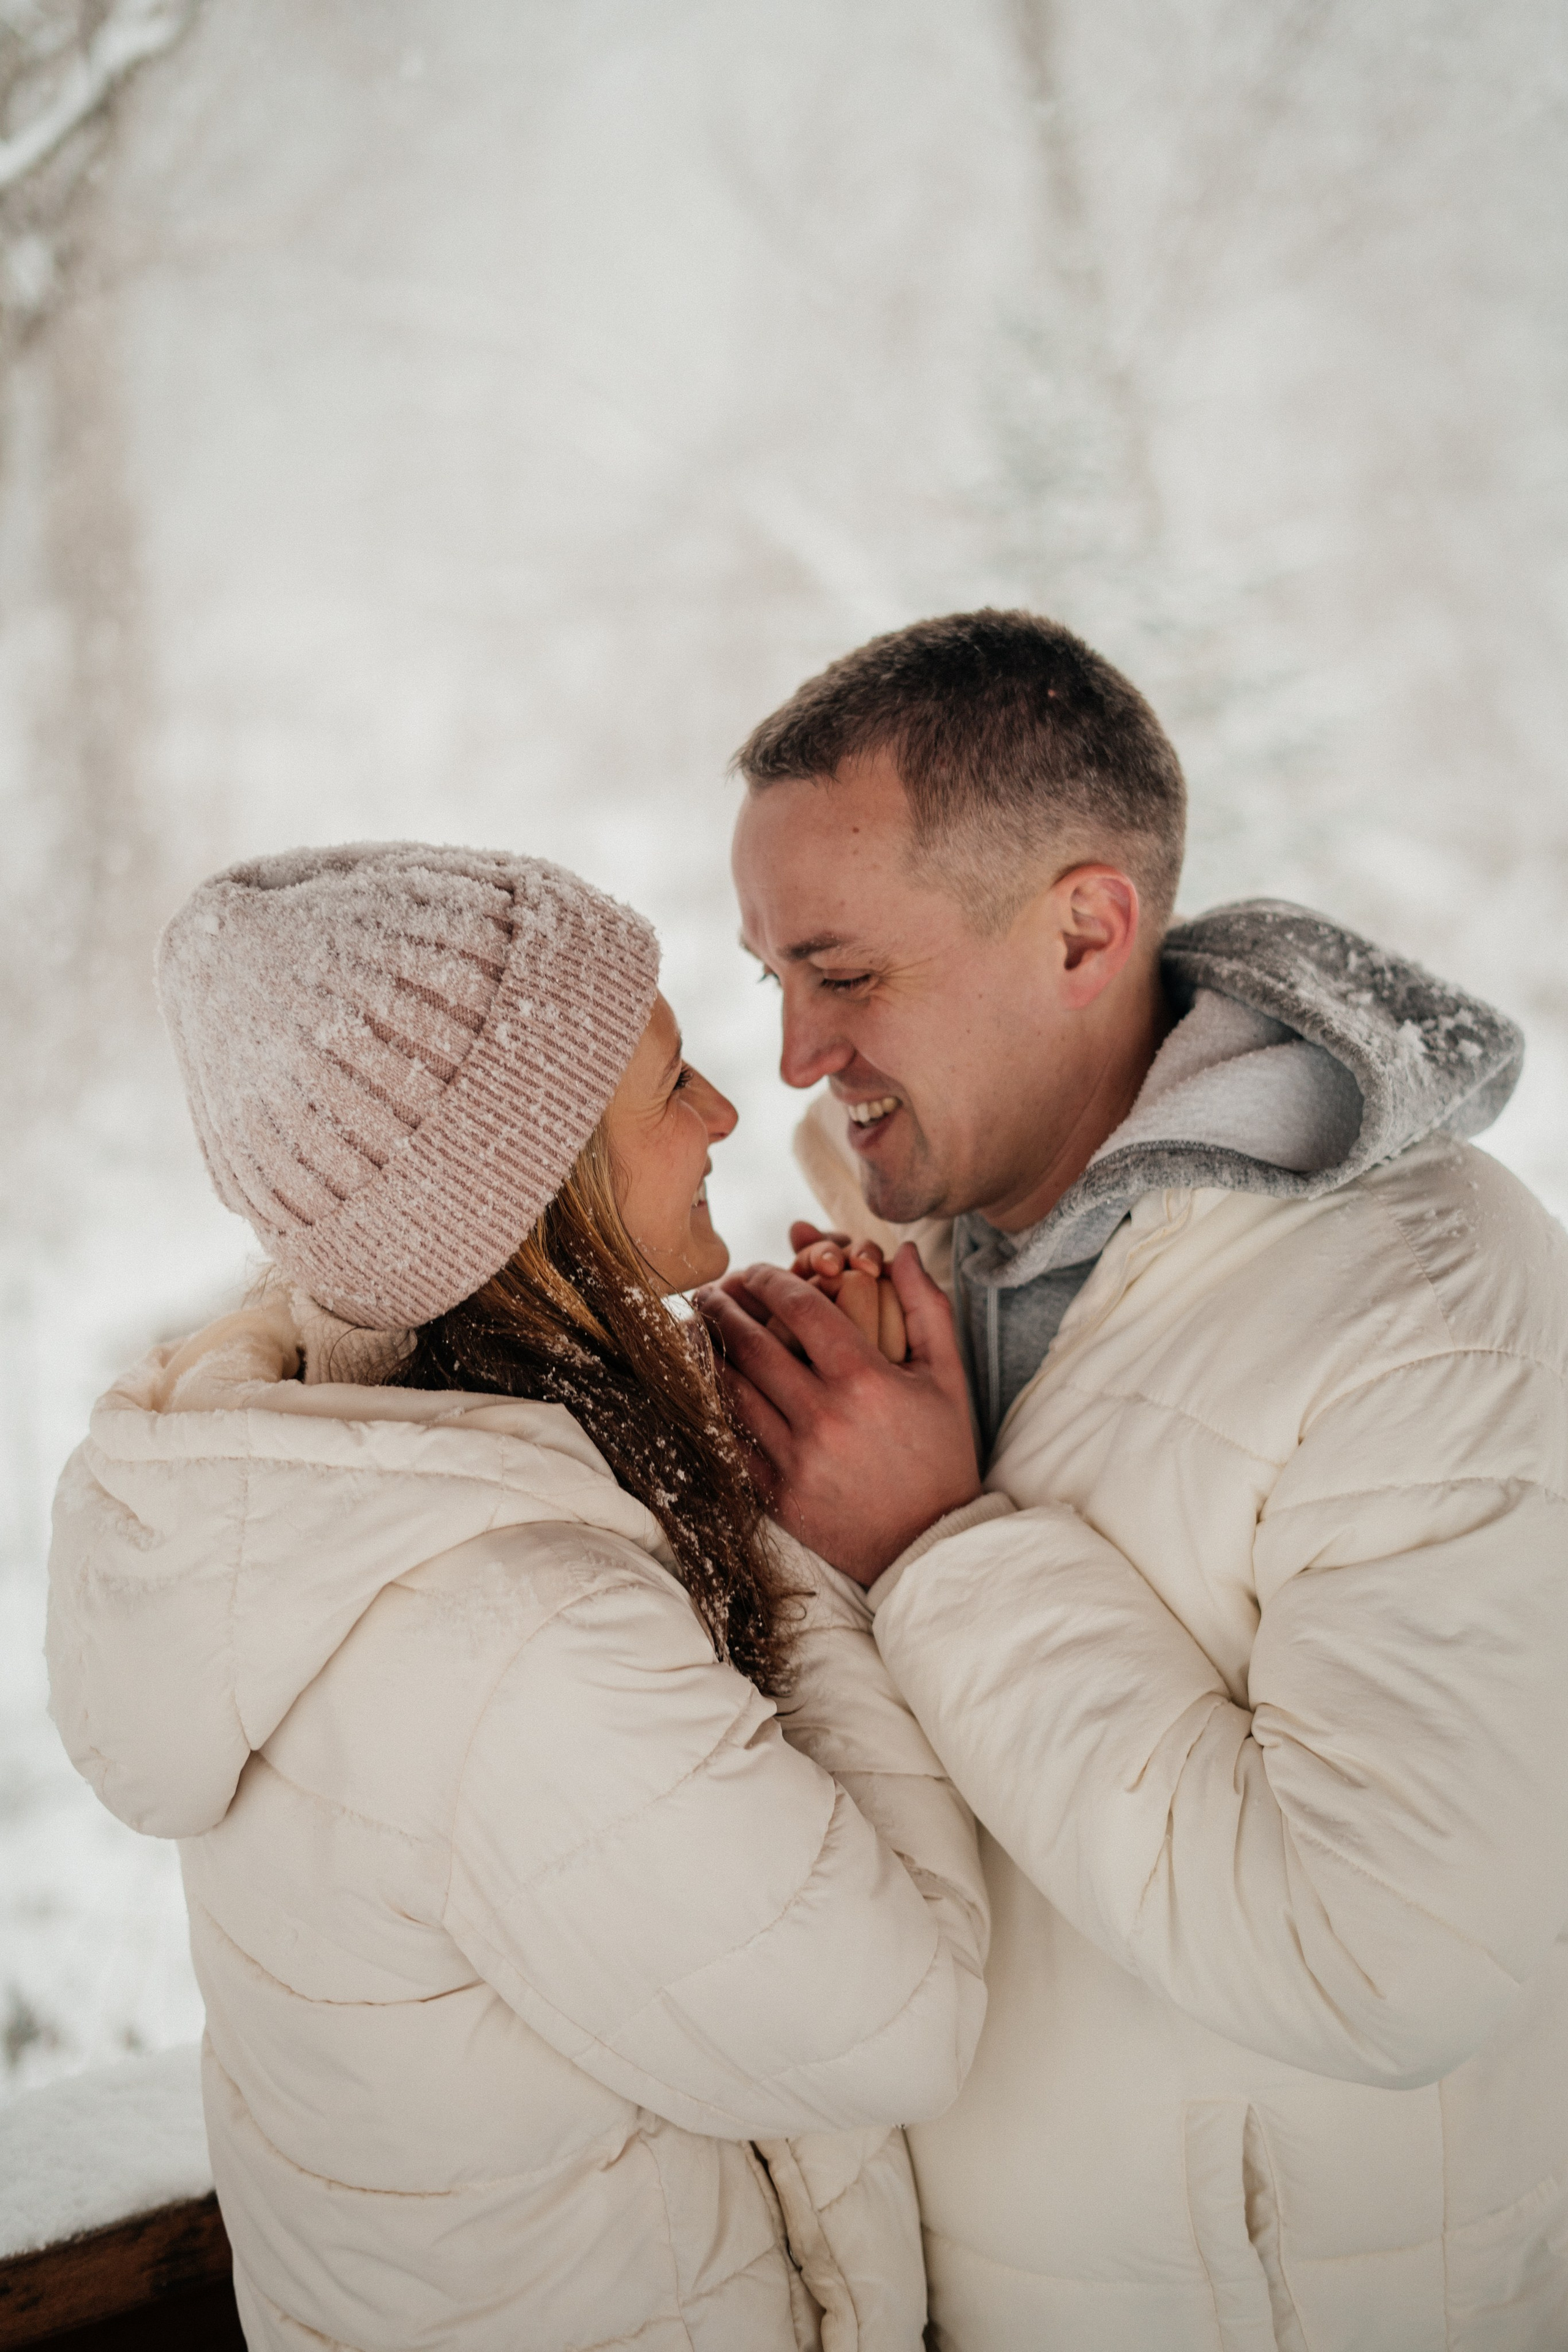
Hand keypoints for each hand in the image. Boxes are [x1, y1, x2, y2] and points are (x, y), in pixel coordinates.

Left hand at [695, 1243, 979, 1586]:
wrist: (929, 1543)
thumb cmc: (942, 1454)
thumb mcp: (947, 1377)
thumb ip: (925, 1306)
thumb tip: (905, 1250)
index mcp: (865, 1379)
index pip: (800, 1307)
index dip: (769, 1279)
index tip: (755, 1269)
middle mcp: (824, 1415)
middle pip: (752, 1343)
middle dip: (724, 1307)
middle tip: (709, 1290)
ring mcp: (795, 1458)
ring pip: (731, 1390)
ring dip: (705, 1351)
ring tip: (693, 1327)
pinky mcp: (777, 1495)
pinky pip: (731, 1440)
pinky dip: (713, 1407)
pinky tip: (702, 1385)